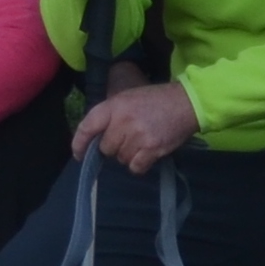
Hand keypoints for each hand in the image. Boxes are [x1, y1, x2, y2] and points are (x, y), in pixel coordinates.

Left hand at [73, 79, 200, 173]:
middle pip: (105, 148)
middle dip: (113, 147)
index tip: (78, 154)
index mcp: (113, 106)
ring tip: (140, 143)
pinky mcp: (152, 149)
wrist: (185, 103)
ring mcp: (138, 136)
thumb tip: (97, 137)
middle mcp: (122, 121)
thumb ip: (111, 115)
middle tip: (127, 139)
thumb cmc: (154, 100)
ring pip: (121, 158)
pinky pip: (136, 167)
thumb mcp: (126, 98)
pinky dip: (139, 164)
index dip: (79, 143)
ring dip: (128, 155)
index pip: (87, 126)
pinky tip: (146, 154)